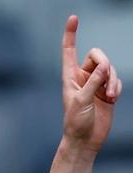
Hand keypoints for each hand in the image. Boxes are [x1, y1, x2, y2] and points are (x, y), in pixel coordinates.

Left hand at [62, 14, 121, 153]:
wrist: (85, 141)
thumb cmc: (76, 123)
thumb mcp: (81, 101)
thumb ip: (93, 82)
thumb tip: (105, 66)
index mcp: (70, 77)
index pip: (69, 51)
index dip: (71, 34)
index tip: (73, 18)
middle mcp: (82, 78)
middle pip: (98, 56)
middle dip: (105, 65)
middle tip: (105, 79)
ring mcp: (95, 84)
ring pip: (109, 68)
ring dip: (112, 80)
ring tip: (109, 95)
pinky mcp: (106, 92)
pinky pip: (116, 80)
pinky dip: (116, 87)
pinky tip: (112, 98)